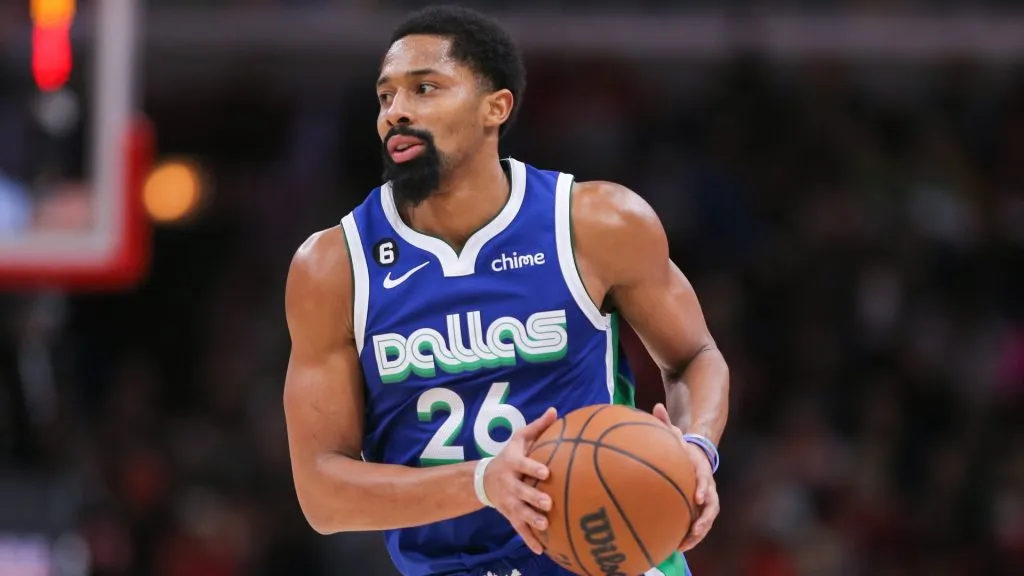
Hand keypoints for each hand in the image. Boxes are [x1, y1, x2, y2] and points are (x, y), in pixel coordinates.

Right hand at [482, 407, 557, 553]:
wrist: (485, 478)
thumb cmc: (510, 455)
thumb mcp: (519, 439)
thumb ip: (537, 427)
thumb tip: (555, 410)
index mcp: (512, 463)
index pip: (522, 465)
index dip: (533, 468)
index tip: (547, 472)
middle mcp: (509, 483)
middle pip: (520, 491)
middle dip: (533, 498)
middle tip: (548, 502)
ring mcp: (508, 501)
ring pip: (519, 512)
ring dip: (531, 520)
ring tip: (545, 526)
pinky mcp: (510, 515)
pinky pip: (519, 529)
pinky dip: (529, 540)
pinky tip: (541, 550)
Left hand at [652, 403, 719, 552]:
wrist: (696, 458)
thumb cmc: (681, 448)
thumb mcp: (675, 435)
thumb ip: (667, 424)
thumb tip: (656, 405)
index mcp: (702, 471)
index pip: (705, 480)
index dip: (703, 489)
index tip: (698, 498)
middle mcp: (708, 488)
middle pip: (712, 507)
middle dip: (704, 520)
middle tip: (695, 530)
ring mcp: (706, 501)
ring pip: (706, 520)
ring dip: (697, 534)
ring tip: (684, 546)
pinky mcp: (699, 510)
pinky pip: (697, 525)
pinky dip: (690, 537)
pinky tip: (676, 547)